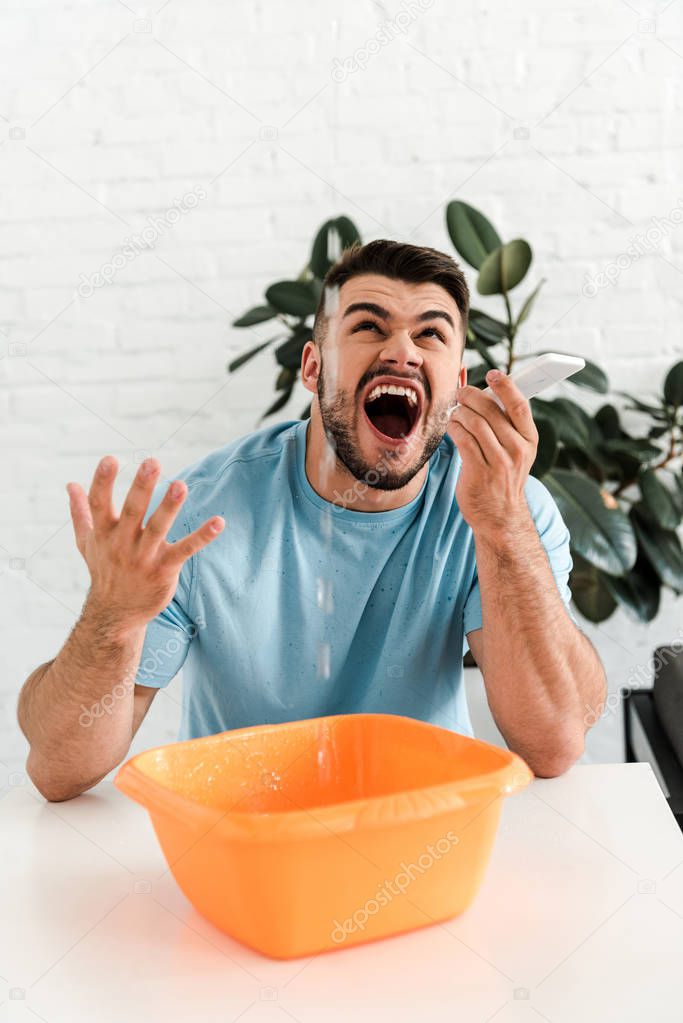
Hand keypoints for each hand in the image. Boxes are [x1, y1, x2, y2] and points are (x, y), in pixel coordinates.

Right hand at [66, 456, 224, 630]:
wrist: (115, 615)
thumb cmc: (104, 571)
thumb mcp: (88, 543)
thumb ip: (81, 512)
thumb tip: (71, 484)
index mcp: (104, 533)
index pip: (100, 504)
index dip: (103, 482)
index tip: (110, 459)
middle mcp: (122, 544)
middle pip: (132, 511)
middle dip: (141, 487)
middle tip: (152, 462)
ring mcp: (144, 557)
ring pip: (157, 528)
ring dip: (169, 507)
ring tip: (181, 485)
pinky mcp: (164, 569)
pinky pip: (185, 550)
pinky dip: (202, 537)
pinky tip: (218, 522)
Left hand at [447, 370, 537, 536]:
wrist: (500, 517)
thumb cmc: (503, 477)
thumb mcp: (514, 451)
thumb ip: (504, 424)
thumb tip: (486, 390)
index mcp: (529, 440)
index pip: (519, 404)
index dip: (505, 385)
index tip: (492, 373)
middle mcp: (517, 450)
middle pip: (491, 410)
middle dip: (472, 396)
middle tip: (461, 393)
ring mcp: (499, 462)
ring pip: (474, 423)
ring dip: (460, 413)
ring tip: (455, 413)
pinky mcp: (479, 472)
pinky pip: (462, 439)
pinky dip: (453, 428)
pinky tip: (451, 427)